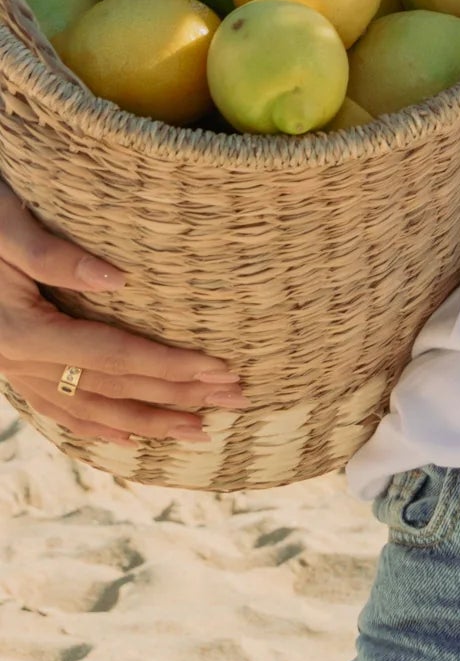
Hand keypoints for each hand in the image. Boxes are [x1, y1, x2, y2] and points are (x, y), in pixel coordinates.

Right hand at [0, 179, 246, 445]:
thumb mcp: (5, 224)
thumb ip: (53, 254)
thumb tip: (119, 278)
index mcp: (22, 331)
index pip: (114, 356)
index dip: (170, 366)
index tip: (220, 370)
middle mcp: (18, 362)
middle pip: (112, 389)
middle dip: (177, 398)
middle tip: (235, 401)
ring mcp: (14, 370)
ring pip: (90, 409)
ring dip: (148, 422)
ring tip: (198, 433)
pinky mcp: (14, 364)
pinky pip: (60, 409)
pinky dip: (98, 426)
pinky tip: (129, 436)